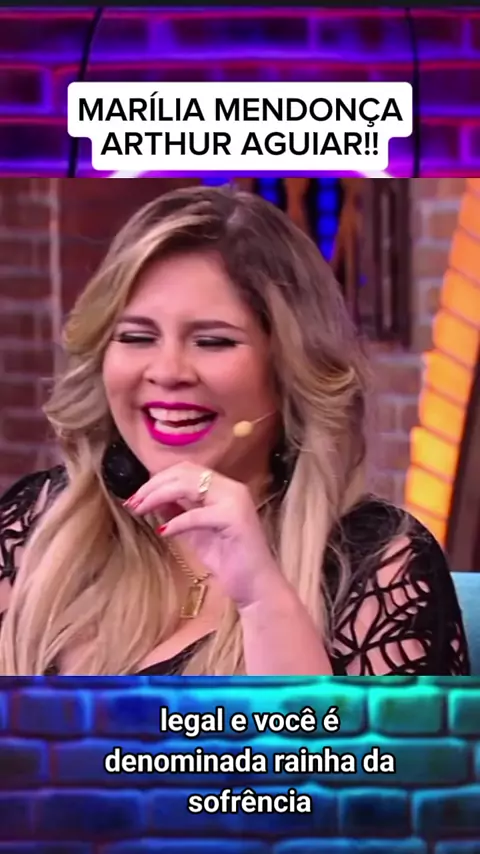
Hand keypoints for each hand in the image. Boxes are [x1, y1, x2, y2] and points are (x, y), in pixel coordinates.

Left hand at [124, 462, 286, 610]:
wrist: (255, 586)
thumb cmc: (228, 559)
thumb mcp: (195, 532)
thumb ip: (178, 512)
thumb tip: (153, 499)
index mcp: (224, 487)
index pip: (186, 470)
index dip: (158, 479)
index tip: (136, 495)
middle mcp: (231, 488)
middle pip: (184, 473)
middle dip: (153, 485)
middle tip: (133, 502)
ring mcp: (235, 501)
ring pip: (189, 486)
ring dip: (158, 496)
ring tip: (140, 510)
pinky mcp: (235, 519)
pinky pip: (197, 515)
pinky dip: (176, 521)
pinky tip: (163, 532)